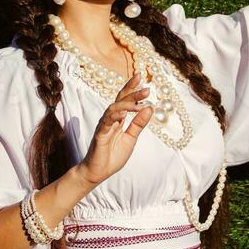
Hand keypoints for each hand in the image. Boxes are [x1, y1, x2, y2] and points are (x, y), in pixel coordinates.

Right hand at [79, 72, 153, 186]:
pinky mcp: (99, 135)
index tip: (141, 76)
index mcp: (118, 119)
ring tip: (139, 102)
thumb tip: (150, 108)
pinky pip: (106, 123)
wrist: (98, 172)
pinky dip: (115, 116)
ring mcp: (104, 126)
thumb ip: (138, 124)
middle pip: (120, 100)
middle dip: (132, 93)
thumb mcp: (131, 139)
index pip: (124, 99)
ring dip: (126, 104)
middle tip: (147, 89)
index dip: (131, 87)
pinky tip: (124, 114)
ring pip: (113, 109)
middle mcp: (110, 119)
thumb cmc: (112, 156)